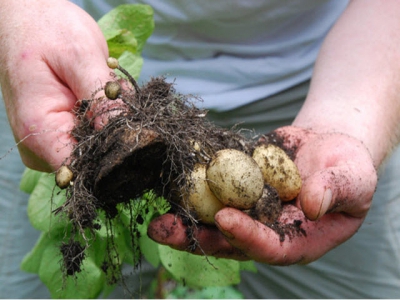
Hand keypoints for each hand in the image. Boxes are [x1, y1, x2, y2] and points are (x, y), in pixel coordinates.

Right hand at [0, 0, 112, 170]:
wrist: (27, 19)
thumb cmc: (47, 30)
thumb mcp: (79, 56)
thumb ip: (102, 98)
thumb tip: (125, 138)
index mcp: (38, 130)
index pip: (83, 167)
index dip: (116, 155)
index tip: (139, 133)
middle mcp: (39, 146)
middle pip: (92, 159)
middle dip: (118, 133)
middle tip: (125, 97)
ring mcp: (49, 142)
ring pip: (96, 148)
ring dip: (114, 123)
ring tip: (112, 88)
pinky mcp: (60, 134)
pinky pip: (92, 137)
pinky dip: (106, 119)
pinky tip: (107, 95)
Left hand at [148, 126, 376, 264]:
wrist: (326, 145)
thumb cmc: (347, 168)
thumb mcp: (352, 179)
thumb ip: (334, 192)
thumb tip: (311, 204)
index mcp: (296, 240)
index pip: (270, 247)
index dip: (247, 237)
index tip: (224, 218)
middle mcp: (266, 229)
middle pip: (229, 240)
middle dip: (196, 238)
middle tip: (164, 231)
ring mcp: (248, 209)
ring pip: (212, 219)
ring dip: (184, 218)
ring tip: (155, 217)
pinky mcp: (236, 187)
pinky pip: (213, 189)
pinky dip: (192, 188)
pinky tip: (169, 183)